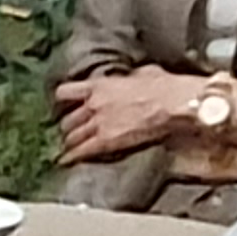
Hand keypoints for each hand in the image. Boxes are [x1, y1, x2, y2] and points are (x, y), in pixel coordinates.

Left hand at [49, 66, 213, 165]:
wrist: (173, 104)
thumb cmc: (164, 87)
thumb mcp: (142, 73)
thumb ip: (129, 79)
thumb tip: (133, 79)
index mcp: (99, 85)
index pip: (66, 92)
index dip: (63, 101)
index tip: (64, 106)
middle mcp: (93, 104)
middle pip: (68, 120)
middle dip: (69, 127)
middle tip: (71, 132)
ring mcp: (98, 123)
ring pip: (72, 137)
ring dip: (71, 143)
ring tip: (71, 148)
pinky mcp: (106, 141)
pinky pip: (81, 151)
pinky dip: (72, 157)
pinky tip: (66, 162)